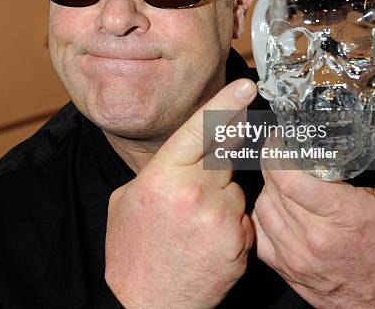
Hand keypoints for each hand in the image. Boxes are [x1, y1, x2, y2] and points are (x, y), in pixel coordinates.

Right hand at [105, 79, 256, 307]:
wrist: (145, 305)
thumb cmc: (131, 251)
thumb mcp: (129, 199)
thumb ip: (158, 170)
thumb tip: (184, 153)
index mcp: (165, 177)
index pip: (200, 129)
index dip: (224, 103)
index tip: (245, 86)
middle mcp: (197, 194)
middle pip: (223, 156)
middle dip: (214, 162)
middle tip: (196, 183)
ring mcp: (221, 220)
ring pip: (234, 189)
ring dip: (219, 198)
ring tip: (193, 224)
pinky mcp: (239, 244)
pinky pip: (241, 218)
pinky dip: (228, 224)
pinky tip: (205, 240)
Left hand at [251, 105, 374, 308]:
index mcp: (341, 217)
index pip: (289, 178)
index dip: (277, 152)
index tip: (280, 137)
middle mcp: (312, 238)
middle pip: (272, 187)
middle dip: (273, 162)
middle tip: (282, 150)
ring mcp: (294, 255)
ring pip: (262, 205)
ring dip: (268, 186)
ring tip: (284, 177)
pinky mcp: (282, 266)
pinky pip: (258, 229)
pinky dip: (264, 212)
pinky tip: (280, 205)